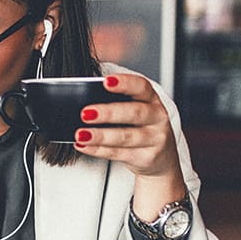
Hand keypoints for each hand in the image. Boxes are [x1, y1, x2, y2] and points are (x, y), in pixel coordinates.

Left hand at [74, 73, 187, 218]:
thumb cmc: (139, 126)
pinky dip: (98, 150)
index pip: (141, 87)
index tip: (106, 82)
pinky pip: (119, 154)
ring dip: (100, 135)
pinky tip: (83, 146)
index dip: (125, 83)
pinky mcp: (146, 157)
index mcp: (152, 99)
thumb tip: (82, 101)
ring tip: (80, 134)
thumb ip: (114, 102)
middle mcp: (156, 117)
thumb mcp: (134, 110)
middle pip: (134, 113)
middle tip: (85, 113)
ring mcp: (154, 139)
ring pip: (126, 137)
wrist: (160, 157)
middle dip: (108, 113)